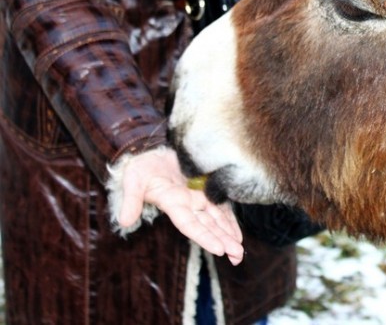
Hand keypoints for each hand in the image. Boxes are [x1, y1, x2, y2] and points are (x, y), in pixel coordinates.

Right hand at [117, 148, 244, 264]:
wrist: (152, 151)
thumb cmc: (142, 166)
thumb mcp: (133, 179)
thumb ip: (131, 199)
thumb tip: (124, 221)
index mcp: (173, 204)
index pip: (190, 225)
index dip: (204, 237)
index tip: (220, 250)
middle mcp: (188, 204)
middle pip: (207, 226)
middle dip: (223, 241)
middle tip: (238, 256)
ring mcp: (199, 197)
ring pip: (217, 220)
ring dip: (229, 235)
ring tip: (240, 251)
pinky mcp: (206, 188)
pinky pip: (221, 207)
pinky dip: (229, 221)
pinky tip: (237, 234)